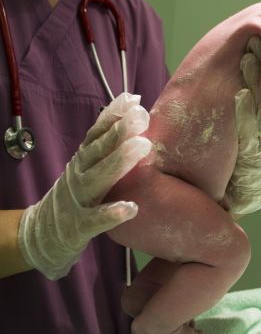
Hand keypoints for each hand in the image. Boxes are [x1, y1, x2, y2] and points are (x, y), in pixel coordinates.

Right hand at [18, 93, 151, 279]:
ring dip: (119, 161)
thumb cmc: (79, 193)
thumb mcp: (89, 165)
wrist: (45, 232)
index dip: (114, 115)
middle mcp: (79, 174)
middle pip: (98, 150)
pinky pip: (97, 220)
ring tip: (142, 146)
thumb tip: (135, 107)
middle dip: (119, 132)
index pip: (97, 133)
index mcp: (83, 158)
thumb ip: (108, 142)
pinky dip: (112, 213)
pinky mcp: (80, 226)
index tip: (134, 100)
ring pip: (97, 178)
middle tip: (141, 117)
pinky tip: (131, 208)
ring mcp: (78, 199)